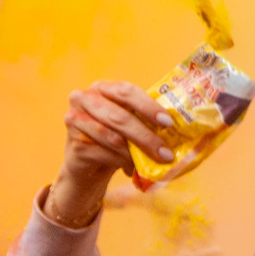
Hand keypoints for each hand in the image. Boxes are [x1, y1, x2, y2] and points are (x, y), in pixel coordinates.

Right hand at [47, 80, 175, 227]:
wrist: (87, 162)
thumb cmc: (114, 137)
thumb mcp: (129, 123)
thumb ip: (145, 119)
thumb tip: (180, 128)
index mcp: (101, 88)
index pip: (126, 91)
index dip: (148, 106)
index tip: (168, 122)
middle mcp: (83, 99)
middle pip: (119, 117)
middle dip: (146, 137)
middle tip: (166, 152)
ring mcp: (74, 121)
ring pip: (113, 138)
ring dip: (136, 153)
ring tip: (153, 161)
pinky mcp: (74, 145)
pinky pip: (105, 154)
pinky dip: (122, 162)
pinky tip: (131, 168)